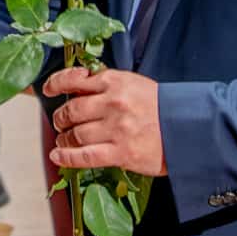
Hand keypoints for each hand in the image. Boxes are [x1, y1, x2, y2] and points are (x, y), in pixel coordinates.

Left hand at [44, 68, 167, 175]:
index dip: (56, 83)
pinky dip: (67, 157)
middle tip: (59, 123)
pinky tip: (58, 156)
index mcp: (115, 82)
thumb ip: (107, 86)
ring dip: (64, 139)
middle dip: (60, 118)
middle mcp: (113, 103)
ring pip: (76, 134)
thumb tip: (78, 90)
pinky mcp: (121, 153)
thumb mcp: (135, 84)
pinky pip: (85, 156)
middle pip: (72, 110)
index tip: (47, 88)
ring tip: (63, 141)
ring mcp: (117, 129)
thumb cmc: (162, 106)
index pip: (75, 78)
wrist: (189, 128)